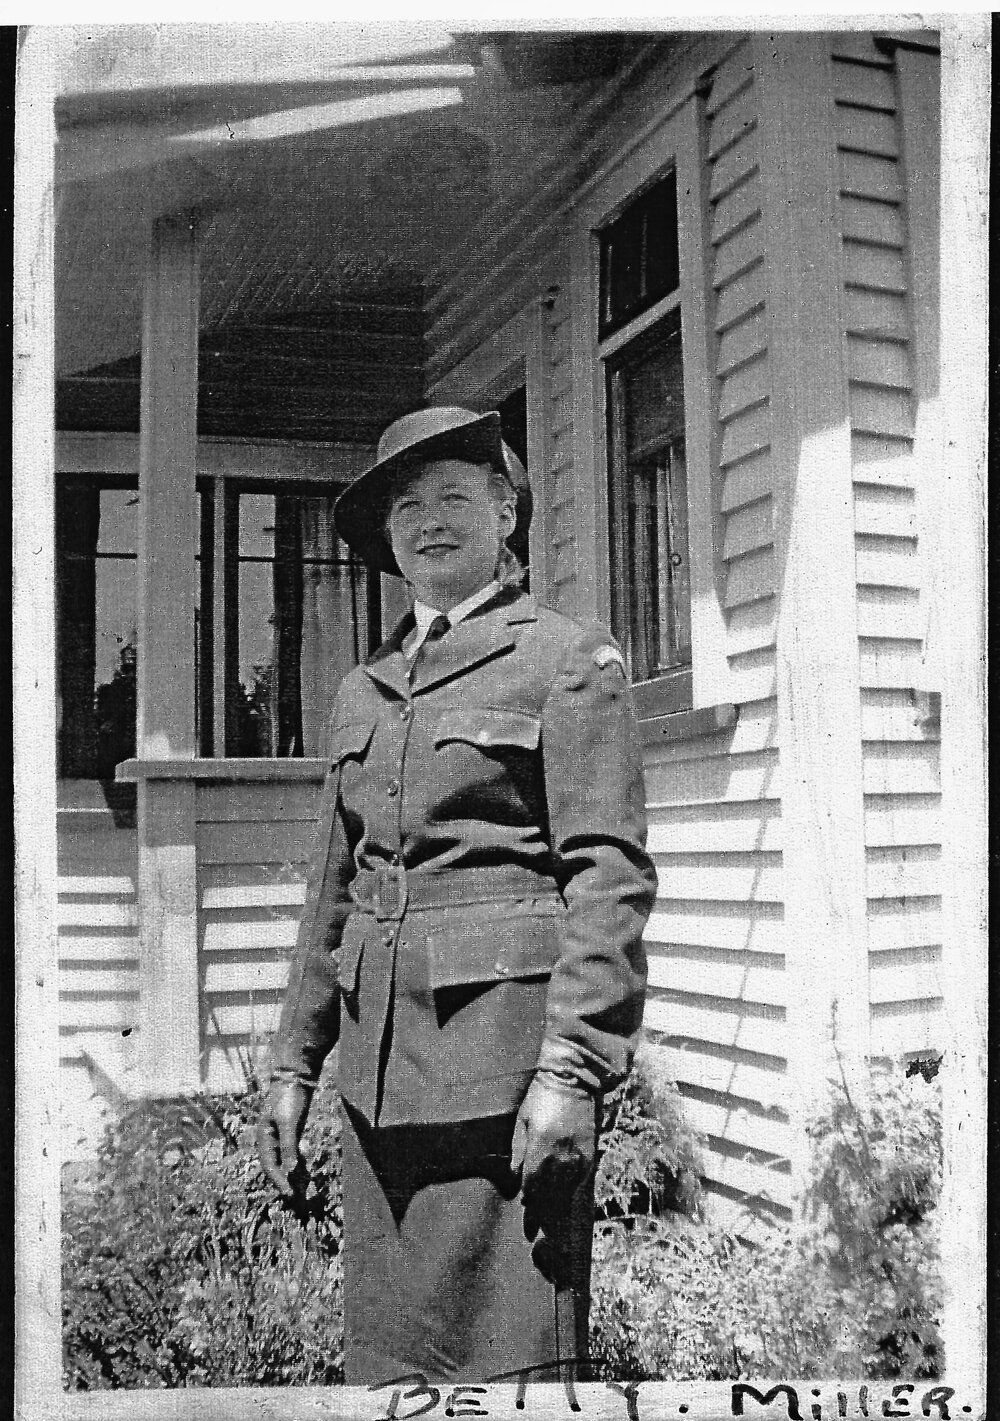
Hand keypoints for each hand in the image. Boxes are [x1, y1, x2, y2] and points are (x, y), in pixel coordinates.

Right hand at [256, 1081, 311, 1197]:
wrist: (296, 1075)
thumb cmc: (289, 1097)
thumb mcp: (289, 1122)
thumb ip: (289, 1146)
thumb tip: (290, 1171)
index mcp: (264, 1137)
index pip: (270, 1166)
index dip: (279, 1181)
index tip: (290, 1194)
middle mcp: (270, 1138)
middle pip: (276, 1166)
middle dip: (285, 1182)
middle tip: (296, 1198)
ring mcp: (281, 1134)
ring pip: (285, 1160)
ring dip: (292, 1175)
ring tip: (302, 1190)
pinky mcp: (292, 1130)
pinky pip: (293, 1152)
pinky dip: (298, 1163)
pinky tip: (306, 1173)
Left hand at [510, 1074, 597, 1212]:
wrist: (573, 1078)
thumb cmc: (542, 1096)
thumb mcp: (522, 1120)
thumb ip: (519, 1150)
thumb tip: (517, 1178)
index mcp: (539, 1149)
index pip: (532, 1187)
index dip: (530, 1207)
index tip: (527, 1224)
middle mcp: (559, 1156)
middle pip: (550, 1195)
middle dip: (543, 1216)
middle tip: (537, 1234)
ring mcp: (577, 1155)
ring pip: (566, 1191)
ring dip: (557, 1208)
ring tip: (552, 1224)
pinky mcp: (590, 1151)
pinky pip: (580, 1179)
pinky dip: (572, 1191)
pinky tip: (567, 1199)